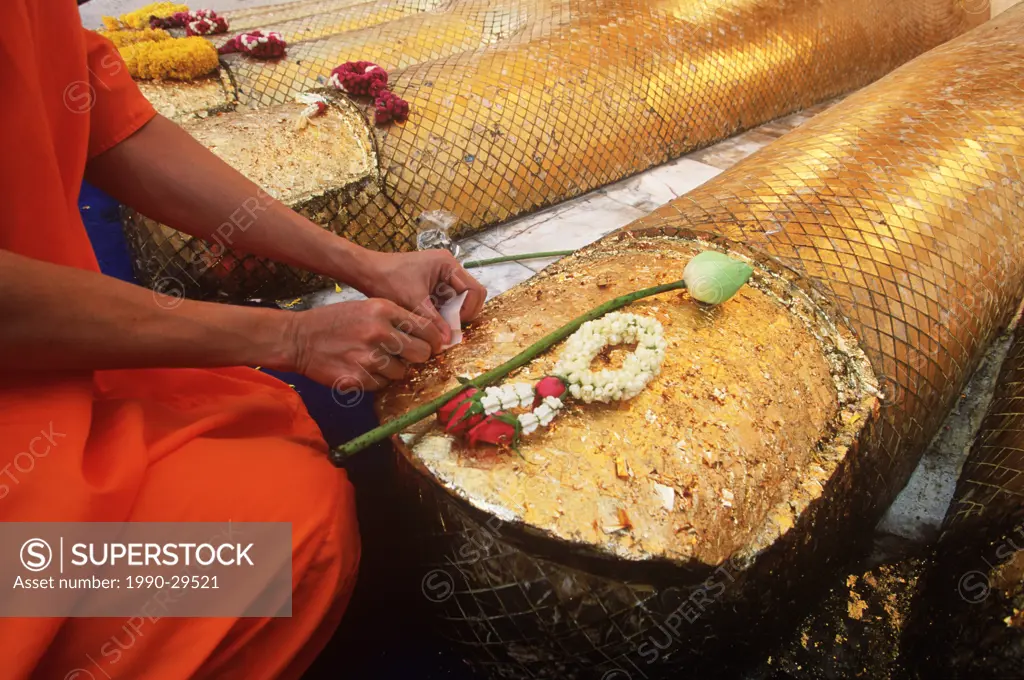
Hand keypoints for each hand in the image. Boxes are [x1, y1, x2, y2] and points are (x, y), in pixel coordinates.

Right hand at [283, 298, 443, 391]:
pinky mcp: (358, 378)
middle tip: (407, 356)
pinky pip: (382, 384)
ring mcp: (368, 357)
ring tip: (375, 360)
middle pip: (421, 353)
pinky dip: (376, 380)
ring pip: (402, 371)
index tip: (434, 345)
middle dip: (417, 356)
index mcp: (384, 310)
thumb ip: (396, 319)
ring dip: (394, 369)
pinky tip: (362, 368)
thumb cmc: (335, 321)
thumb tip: (427, 338)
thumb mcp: (367, 307)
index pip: (426, 328)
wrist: (299, 338)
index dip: (434, 340)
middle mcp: (379, 332)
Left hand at [354, 250, 486, 346]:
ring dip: (449, 316)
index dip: (469, 310)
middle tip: (445, 329)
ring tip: (433, 326)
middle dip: (459, 314)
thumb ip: (433, 321)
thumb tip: (448, 341)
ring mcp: (441, 277)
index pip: (475, 290)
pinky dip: (440, 315)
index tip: (453, 324)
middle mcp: (448, 269)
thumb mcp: (413, 302)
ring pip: (457, 302)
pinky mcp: (432, 286)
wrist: (365, 272)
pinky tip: (427, 321)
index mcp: (448, 265)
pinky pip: (445, 304)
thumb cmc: (387, 280)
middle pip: (469, 296)